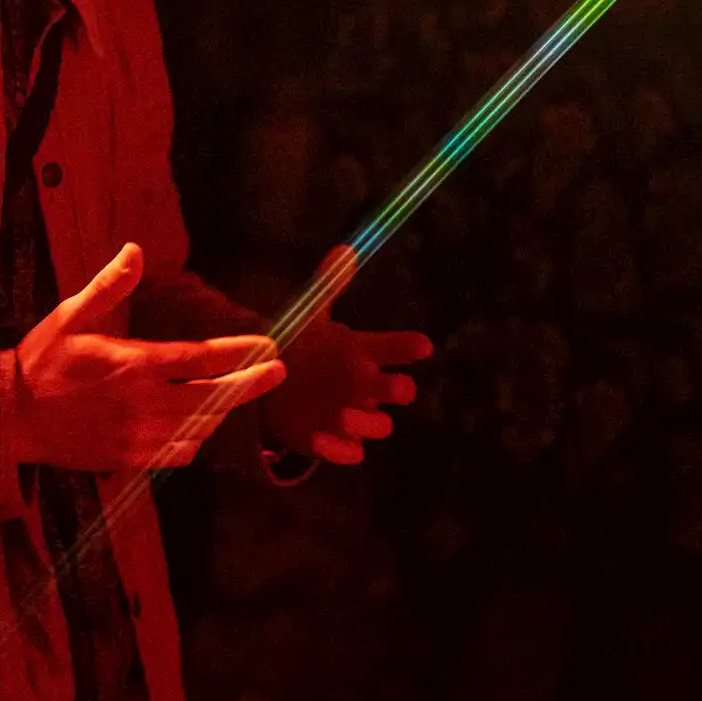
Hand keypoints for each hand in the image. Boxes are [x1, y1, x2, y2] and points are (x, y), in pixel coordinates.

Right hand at [16, 242, 284, 470]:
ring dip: (222, 410)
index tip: (267, 346)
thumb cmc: (42, 360)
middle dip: (250, 384)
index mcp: (134, 364)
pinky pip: (179, 453)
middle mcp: (144, 404)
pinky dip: (196, 439)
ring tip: (237, 392)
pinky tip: (199, 426)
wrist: (11, 418)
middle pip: (213, 397)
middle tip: (277, 372)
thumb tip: (136, 250)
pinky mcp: (131, 459)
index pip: (201, 358)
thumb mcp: (70, 315)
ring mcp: (139, 437)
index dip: (239, 352)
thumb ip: (109, 286)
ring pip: (200, 426)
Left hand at [257, 246, 429, 466]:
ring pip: (379, 425)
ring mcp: (354, 416)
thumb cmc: (306, 350)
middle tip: (398, 387)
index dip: (409, 347)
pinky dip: (338, 449)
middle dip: (398, 388)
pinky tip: (321, 440)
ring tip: (343, 414)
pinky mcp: (335, 442)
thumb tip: (345, 248)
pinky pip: (348, 452)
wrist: (279, 391)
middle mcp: (366, 386)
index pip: (395, 346)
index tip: (422, 345)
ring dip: (367, 421)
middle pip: (397, 389)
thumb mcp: (311, 317)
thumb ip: (328, 285)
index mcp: (363, 353)